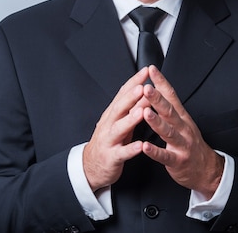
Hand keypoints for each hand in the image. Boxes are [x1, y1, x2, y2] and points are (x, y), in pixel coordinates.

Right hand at [83, 67, 150, 190]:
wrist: (91, 166)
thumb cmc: (110, 140)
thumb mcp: (119, 121)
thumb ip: (130, 107)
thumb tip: (146, 90)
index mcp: (113, 114)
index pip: (123, 94)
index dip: (134, 82)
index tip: (146, 71)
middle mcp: (109, 124)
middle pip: (120, 108)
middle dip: (131, 97)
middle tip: (143, 87)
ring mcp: (109, 140)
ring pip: (120, 128)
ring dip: (131, 119)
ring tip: (142, 112)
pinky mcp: (112, 157)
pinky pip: (122, 153)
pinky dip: (130, 149)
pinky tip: (140, 145)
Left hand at [141, 65, 224, 199]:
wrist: (206, 169)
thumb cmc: (189, 143)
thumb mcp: (183, 121)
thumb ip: (169, 107)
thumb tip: (156, 87)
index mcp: (182, 117)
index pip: (171, 95)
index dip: (162, 82)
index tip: (152, 70)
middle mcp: (183, 128)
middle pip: (170, 111)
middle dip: (158, 99)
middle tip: (146, 88)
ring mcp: (182, 144)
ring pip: (168, 132)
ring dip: (156, 122)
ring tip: (145, 113)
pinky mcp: (178, 161)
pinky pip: (165, 156)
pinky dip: (155, 151)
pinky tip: (145, 146)